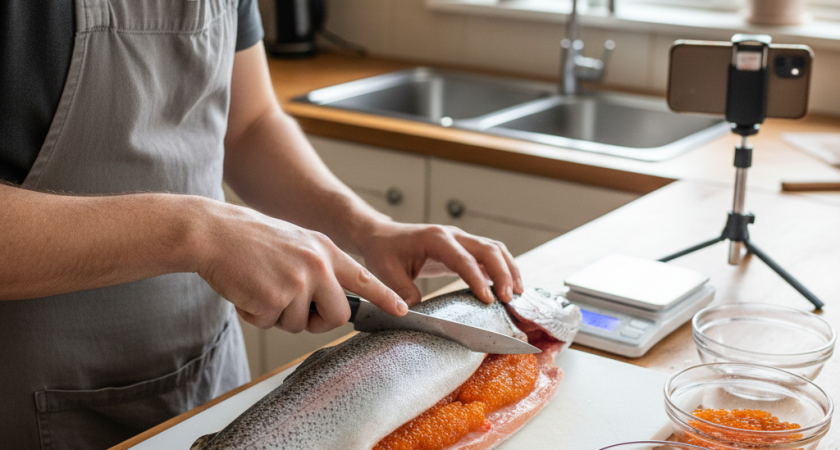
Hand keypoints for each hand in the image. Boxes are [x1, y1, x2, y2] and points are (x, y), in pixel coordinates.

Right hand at [196, 201, 407, 333]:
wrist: (214, 233)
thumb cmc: (251, 240)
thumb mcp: (296, 243)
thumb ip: (319, 268)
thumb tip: (333, 302)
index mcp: (324, 250)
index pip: (363, 278)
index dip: (384, 298)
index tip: (402, 310)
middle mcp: (317, 265)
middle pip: (337, 316)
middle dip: (318, 321)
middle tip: (293, 308)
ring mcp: (296, 282)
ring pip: (300, 325)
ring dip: (278, 316)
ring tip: (261, 287)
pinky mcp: (273, 298)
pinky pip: (270, 324)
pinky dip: (255, 315)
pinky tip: (246, 291)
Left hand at [357, 222, 523, 306]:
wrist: (381, 236)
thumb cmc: (383, 253)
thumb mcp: (386, 274)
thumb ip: (402, 293)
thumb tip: (415, 315)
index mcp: (435, 239)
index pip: (463, 259)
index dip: (478, 279)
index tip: (489, 300)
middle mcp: (452, 235)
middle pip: (488, 249)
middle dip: (503, 273)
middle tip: (509, 299)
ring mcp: (461, 240)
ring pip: (495, 249)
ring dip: (509, 269)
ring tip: (518, 294)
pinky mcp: (464, 248)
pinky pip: (490, 255)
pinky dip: (503, 269)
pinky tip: (509, 288)